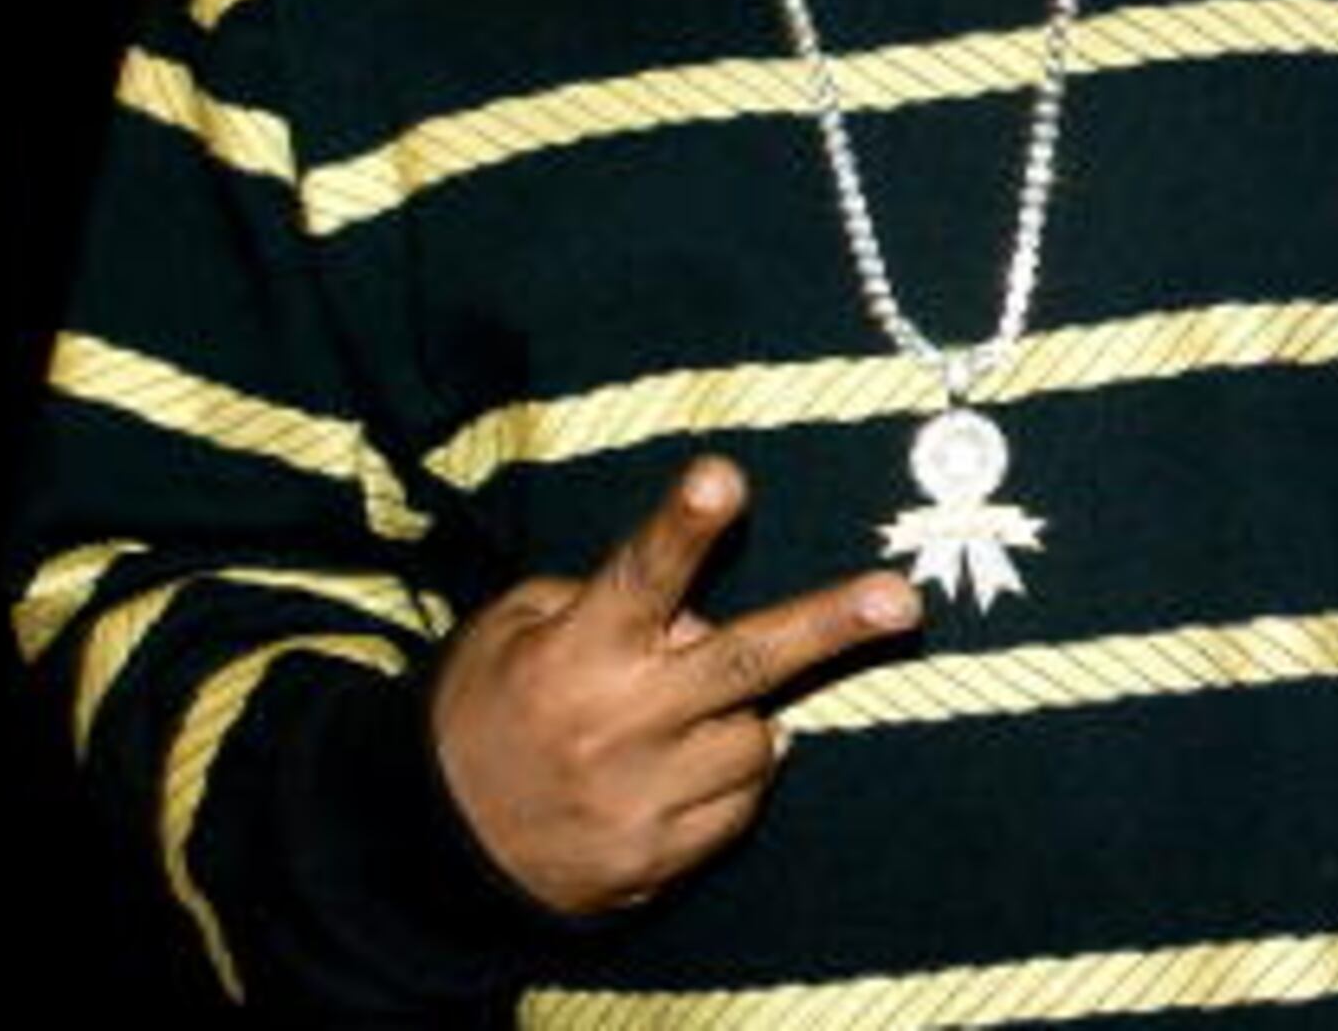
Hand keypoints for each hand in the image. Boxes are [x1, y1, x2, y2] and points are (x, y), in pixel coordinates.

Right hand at [431, 455, 920, 915]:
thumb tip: (697, 616)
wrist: (434, 855)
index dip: (683, 526)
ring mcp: (643, 799)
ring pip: (757, 740)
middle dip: (829, 626)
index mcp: (576, 652)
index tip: (724, 477)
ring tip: (677, 721)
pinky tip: (670, 773)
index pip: (638, 576)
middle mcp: (617, 724)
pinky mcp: (660, 861)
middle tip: (903, 599)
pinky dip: (723, 780)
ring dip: (737, 720)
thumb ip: (600, 601)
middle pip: (744, 663)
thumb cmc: (485, 712)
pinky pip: (739, 805)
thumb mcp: (512, 629)